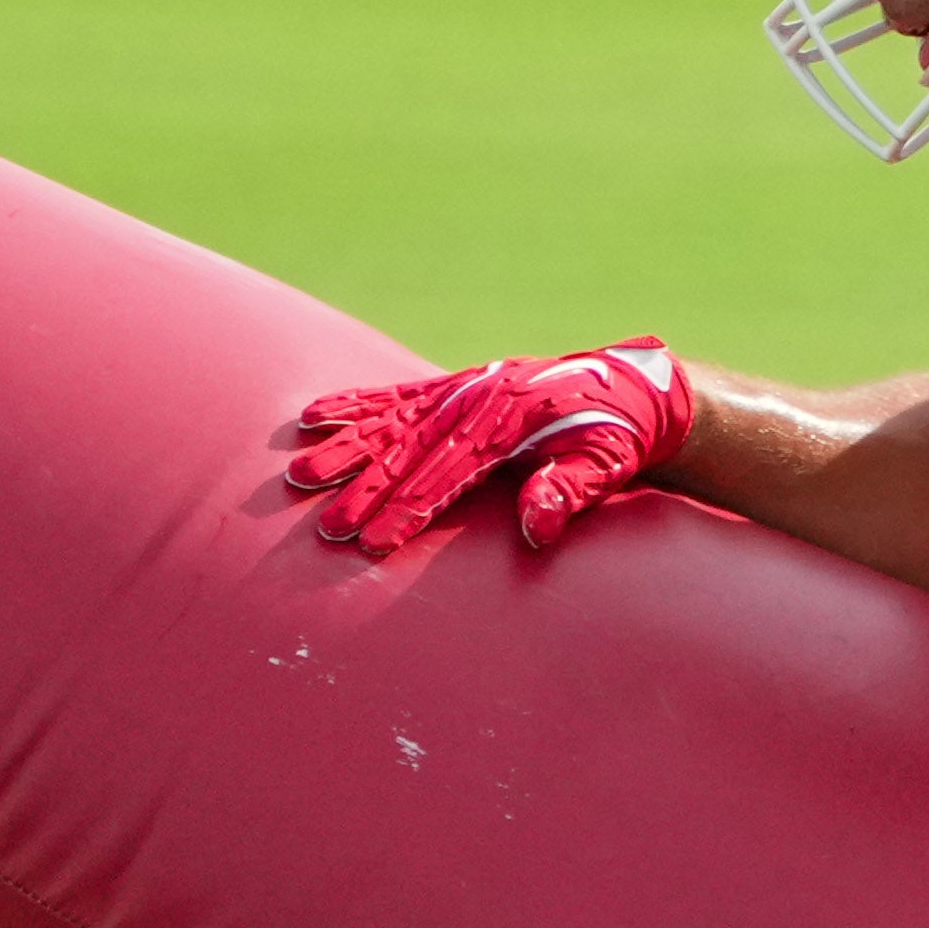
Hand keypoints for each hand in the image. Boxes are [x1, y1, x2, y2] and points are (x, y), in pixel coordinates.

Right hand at [283, 342, 696, 552]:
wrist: (630, 388)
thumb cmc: (617, 438)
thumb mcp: (608, 466)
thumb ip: (570, 491)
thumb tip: (536, 523)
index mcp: (511, 426)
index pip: (449, 476)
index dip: (410, 510)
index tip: (374, 541)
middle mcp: (477, 403)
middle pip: (410, 451)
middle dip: (365, 491)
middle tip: (326, 528)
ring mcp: (461, 390)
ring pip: (390, 422)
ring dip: (344, 449)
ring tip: (298, 475)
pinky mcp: (453, 386)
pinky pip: (395, 396)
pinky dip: (353, 405)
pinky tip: (312, 416)